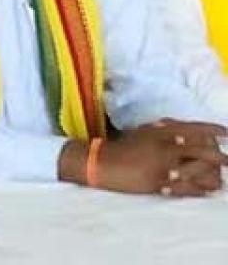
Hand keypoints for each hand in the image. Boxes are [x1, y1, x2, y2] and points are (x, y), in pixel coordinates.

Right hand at [67, 123, 227, 196]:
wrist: (103, 163)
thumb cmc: (123, 145)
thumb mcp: (143, 130)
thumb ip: (164, 128)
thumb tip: (183, 127)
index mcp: (161, 132)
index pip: (194, 128)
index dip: (214, 131)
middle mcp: (166, 148)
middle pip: (202, 152)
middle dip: (220, 158)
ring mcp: (164, 167)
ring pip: (198, 173)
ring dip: (213, 178)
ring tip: (220, 181)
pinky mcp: (160, 184)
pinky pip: (188, 189)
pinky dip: (201, 191)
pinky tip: (208, 192)